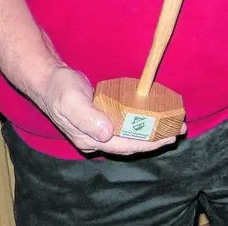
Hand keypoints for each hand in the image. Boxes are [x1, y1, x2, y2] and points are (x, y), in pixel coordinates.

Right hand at [30, 64, 182, 156]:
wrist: (48, 81)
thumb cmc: (59, 90)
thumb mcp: (71, 101)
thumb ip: (87, 118)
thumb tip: (107, 133)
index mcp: (89, 139)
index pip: (124, 146)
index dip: (147, 144)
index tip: (167, 138)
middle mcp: (96, 139)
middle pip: (131, 144)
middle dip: (155, 140)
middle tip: (179, 131)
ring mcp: (99, 131)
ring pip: (130, 136)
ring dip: (151, 132)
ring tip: (172, 125)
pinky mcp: (103, 120)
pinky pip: (126, 125)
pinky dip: (142, 123)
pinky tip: (154, 116)